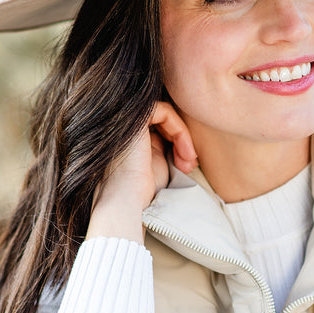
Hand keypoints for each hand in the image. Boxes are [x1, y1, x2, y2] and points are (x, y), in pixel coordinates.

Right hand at [86, 102, 196, 243]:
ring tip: (188, 163)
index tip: (187, 165)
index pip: (158, 126)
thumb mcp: (159, 162)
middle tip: (189, 164)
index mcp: (128, 135)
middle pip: (162, 118)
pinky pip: (165, 111)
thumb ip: (166, 144)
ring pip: (165, 114)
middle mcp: (123, 124)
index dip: (176, 141)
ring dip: (183, 137)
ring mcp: (125, 119)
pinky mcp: (133, 117)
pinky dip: (180, 130)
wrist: (127, 201)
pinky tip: (184, 153)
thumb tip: (182, 135)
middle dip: (182, 139)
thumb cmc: (141, 190)